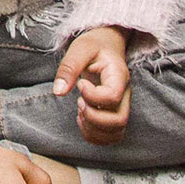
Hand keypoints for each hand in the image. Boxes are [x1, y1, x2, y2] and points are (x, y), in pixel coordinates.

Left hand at [53, 25, 133, 143]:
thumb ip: (69, 68)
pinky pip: (111, 136)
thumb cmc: (94, 47)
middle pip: (119, 121)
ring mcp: (122, 107)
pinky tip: (83, 118)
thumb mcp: (80, 48)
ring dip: (92, 128)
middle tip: (79, 101)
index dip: (92, 96)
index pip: (112, 97)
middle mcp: (125, 95)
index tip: (81, 83)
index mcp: (119, 76)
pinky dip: (93, 135)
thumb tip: (59, 92)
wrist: (106, 47)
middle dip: (92, 117)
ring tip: (81, 110)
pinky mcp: (115, 115)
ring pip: (116, 132)